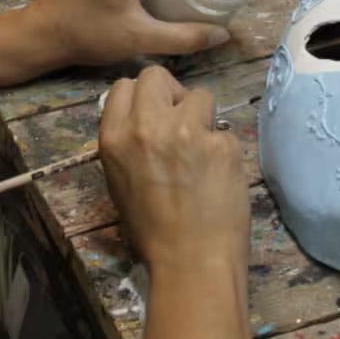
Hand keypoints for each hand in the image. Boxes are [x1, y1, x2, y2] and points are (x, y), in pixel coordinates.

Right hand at [100, 65, 249, 273]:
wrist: (191, 263)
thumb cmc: (152, 232)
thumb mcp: (120, 182)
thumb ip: (128, 143)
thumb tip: (145, 119)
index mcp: (114, 139)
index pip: (125, 86)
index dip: (143, 98)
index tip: (155, 114)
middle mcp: (147, 127)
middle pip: (157, 76)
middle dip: (171, 93)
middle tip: (181, 121)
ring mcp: (187, 132)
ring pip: (200, 95)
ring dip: (202, 117)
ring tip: (202, 151)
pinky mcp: (222, 144)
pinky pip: (224, 131)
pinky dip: (223, 149)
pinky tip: (220, 176)